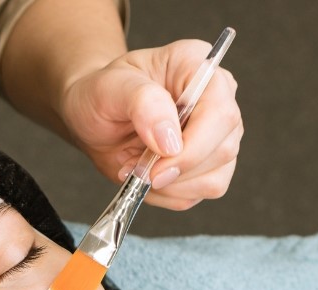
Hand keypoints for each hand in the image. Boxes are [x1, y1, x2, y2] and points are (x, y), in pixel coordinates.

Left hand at [60, 39, 242, 210]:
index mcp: (198, 66)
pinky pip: (198, 193)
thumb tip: (171, 141)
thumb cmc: (101, 95)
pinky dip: (168, 194)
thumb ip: (142, 103)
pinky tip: (147, 177)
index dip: (194, 146)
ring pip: (215, 178)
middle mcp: (217, 99)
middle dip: (177, 170)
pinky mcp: (208, 166)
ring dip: (170, 185)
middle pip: (223, 149)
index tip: (157, 164)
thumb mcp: (109, 87)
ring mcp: (217, 135)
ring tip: (136, 168)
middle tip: (136, 168)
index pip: (220, 112)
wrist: (94, 119)